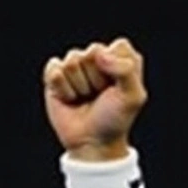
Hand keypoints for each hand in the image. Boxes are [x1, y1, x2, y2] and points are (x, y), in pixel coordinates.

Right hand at [42, 37, 146, 161]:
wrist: (92, 141)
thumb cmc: (115, 119)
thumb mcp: (133, 97)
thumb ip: (126, 70)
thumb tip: (99, 53)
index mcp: (122, 59)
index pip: (119, 46)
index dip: (118, 68)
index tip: (119, 88)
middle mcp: (99, 59)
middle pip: (93, 51)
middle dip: (97, 78)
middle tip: (100, 96)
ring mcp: (76, 65)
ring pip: (72, 61)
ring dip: (81, 86)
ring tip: (86, 97)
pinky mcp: (55, 74)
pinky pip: (54, 70)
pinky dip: (63, 89)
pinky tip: (70, 98)